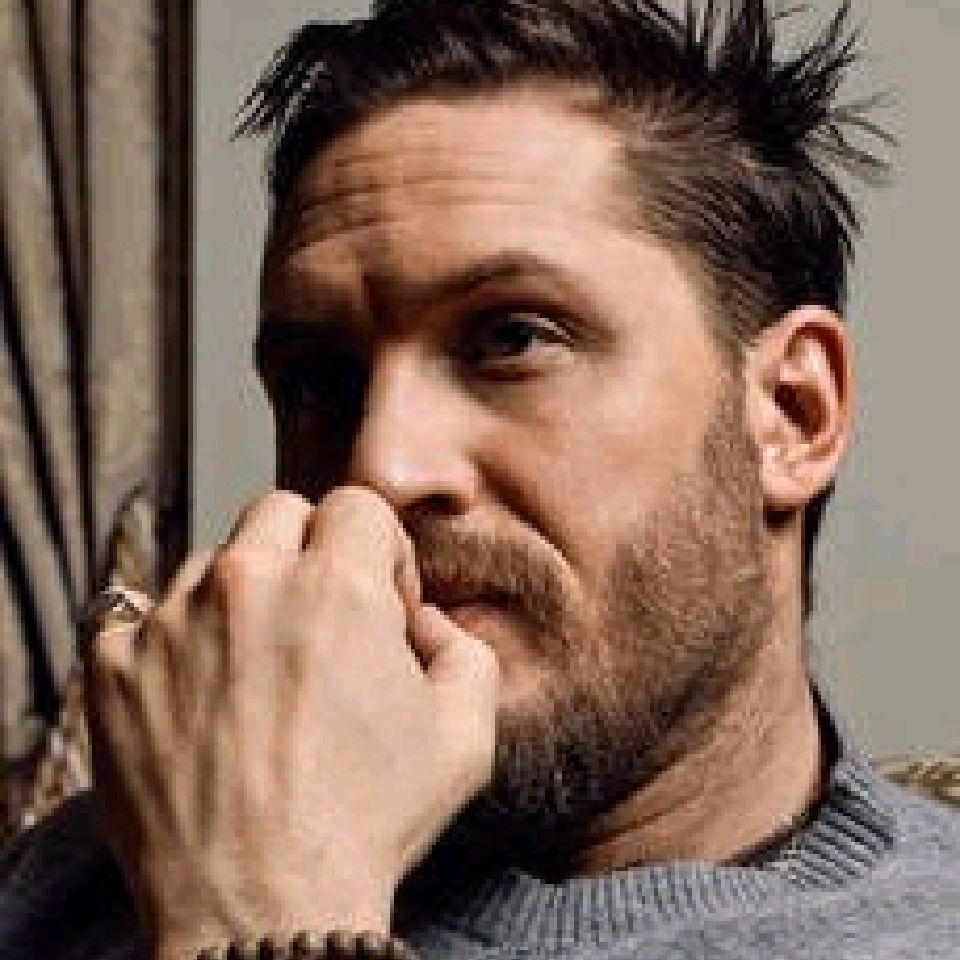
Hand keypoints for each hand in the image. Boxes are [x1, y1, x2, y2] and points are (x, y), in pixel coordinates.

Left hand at [84, 487, 498, 959]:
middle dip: (309, 551)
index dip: (380, 550)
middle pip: (279, 512)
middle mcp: (249, 584)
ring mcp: (171, 621)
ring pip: (213, 561)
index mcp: (338, 587)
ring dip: (243, 595)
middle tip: (319, 619)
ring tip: (258, 668)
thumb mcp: (465, 736)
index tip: (379, 604)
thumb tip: (425, 622)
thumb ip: (465, 651)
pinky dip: (172, 641)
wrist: (262, 910)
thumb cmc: (367, 823)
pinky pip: (140, 615)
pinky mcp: (113, 667)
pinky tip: (199, 695)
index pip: (357, 505)